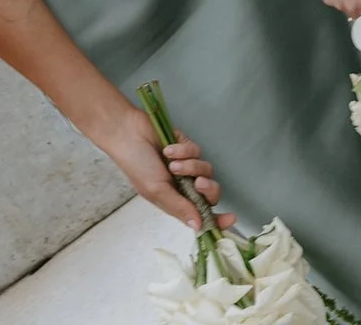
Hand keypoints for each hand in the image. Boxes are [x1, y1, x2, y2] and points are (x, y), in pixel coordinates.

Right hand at [101, 108, 236, 230]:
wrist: (128, 133)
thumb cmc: (137, 166)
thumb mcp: (157, 191)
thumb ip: (179, 207)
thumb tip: (198, 227)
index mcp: (177, 201)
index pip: (202, 215)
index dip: (218, 219)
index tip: (232, 218)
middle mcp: (185, 185)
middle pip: (211, 192)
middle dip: (208, 188)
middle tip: (197, 183)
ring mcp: (187, 165)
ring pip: (206, 169)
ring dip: (190, 166)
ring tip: (171, 162)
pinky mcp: (187, 146)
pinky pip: (196, 150)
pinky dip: (183, 150)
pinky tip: (168, 148)